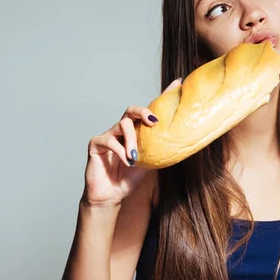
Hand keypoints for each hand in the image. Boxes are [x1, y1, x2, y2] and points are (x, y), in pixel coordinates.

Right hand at [82, 78, 181, 206]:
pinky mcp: (96, 144)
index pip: (149, 111)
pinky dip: (119, 150)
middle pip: (131, 110)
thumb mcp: (151, 162)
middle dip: (143, 111)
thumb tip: (183, 141)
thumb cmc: (130, 178)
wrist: (112, 195)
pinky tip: (127, 161)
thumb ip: (160, 149)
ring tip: (136, 157)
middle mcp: (123, 129)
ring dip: (132, 140)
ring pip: (122, 124)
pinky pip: (108, 140)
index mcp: (137, 131)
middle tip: (153, 121)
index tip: (178, 83)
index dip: (163, 96)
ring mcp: (109, 134)